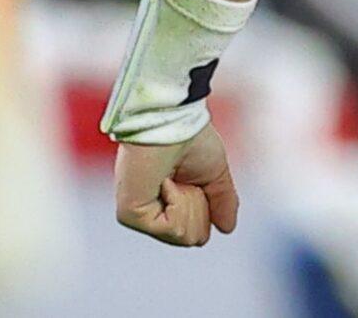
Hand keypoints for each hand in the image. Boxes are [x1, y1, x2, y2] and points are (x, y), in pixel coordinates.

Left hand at [112, 123, 239, 247]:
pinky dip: (178, 203)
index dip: (206, 209)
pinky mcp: (130, 214)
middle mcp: (150, 209)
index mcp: (166, 202)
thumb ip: (222, 201)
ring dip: (190, 203)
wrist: (174, 119)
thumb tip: (227, 229)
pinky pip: (172, 228)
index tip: (196, 179)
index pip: (196, 233)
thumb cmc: (190, 135)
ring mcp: (138, 214)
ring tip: (172, 177)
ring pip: (184, 236)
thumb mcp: (215, 172)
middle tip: (183, 177)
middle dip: (199, 207)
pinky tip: (165, 181)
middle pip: (193, 238)